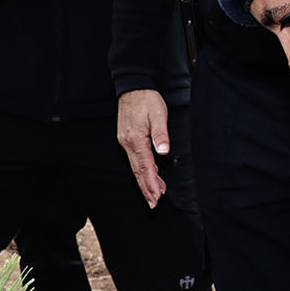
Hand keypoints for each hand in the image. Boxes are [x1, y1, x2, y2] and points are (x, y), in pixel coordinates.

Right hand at [116, 88, 172, 207]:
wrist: (132, 87)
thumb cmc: (147, 99)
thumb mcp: (159, 114)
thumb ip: (161, 134)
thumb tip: (163, 152)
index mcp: (136, 139)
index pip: (145, 167)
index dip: (152, 183)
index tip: (157, 197)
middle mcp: (128, 143)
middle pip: (138, 171)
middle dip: (146, 188)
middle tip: (153, 204)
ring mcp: (125, 142)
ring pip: (135, 167)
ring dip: (144, 181)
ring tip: (154, 194)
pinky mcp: (126, 139)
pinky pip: (134, 159)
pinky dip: (141, 170)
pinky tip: (149, 174)